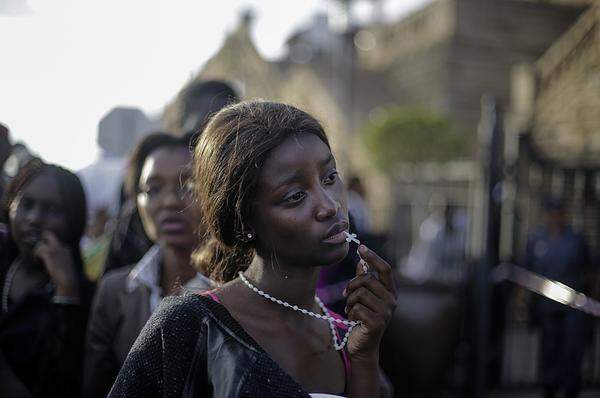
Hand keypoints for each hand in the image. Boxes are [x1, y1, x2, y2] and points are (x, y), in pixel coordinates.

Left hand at [34, 231, 78, 296]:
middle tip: (38, 245)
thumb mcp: (65, 263)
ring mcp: (55, 249)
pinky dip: (36, 255)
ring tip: (37, 258)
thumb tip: (51, 257)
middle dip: (43, 238)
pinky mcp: (49, 254)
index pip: (55, 240)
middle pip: (49, 235)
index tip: (44, 248)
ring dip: (37, 251)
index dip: (49, 243)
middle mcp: (61, 246)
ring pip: (41, 244)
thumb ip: (60, 257)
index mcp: (66, 248)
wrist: (68, 278)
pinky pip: (38, 250)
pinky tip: (37, 261)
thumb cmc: (66, 274)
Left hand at [343, 245, 396, 361]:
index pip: (385, 269)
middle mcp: (391, 301)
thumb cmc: (363, 319)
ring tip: (351, 310)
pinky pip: (356, 308)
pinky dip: (350, 313)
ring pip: (359, 294)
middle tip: (346, 296)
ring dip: (349, 301)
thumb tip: (360, 260)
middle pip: (367, 279)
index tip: (361, 247)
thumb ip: (364, 280)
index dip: (373, 257)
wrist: (363, 346)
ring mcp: (386, 313)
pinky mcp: (377, 323)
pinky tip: (353, 320)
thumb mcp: (364, 298)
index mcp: (390, 292)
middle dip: (351, 286)